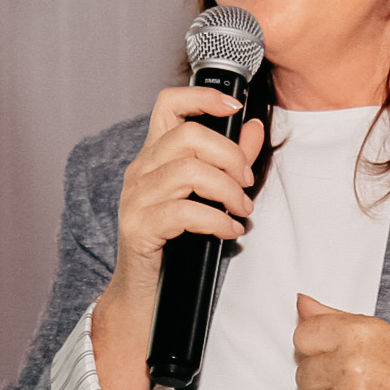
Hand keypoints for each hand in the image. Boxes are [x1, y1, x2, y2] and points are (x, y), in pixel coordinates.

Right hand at [102, 86, 266, 322]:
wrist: (144, 293)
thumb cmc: (175, 241)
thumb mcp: (206, 194)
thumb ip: (230, 159)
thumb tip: (254, 126)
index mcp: (154, 155)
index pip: (168, 104)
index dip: (203, 97)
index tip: (235, 106)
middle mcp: (140, 170)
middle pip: (188, 135)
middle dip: (230, 156)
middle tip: (246, 183)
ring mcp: (135, 198)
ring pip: (189, 171)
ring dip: (227, 191)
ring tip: (241, 210)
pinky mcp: (139, 227)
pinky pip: (184, 212)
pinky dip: (216, 220)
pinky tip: (229, 230)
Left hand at [292, 294, 389, 389]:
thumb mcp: (387, 334)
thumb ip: (337, 320)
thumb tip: (302, 303)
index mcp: (360, 332)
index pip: (303, 336)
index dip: (316, 348)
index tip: (331, 355)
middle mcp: (352, 364)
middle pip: (304, 375)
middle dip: (323, 380)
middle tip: (358, 382)